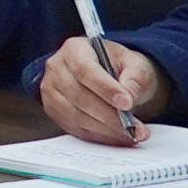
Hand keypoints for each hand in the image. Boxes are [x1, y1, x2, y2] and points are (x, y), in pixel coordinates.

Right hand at [38, 35, 166, 142]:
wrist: (112, 77)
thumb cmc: (123, 68)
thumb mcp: (136, 65)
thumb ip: (135, 79)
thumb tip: (129, 99)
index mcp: (74, 49)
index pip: (85, 70)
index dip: (105, 89)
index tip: (127, 104)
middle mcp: (56, 68)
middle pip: (79, 96)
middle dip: (110, 116)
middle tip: (135, 128)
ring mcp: (52, 91)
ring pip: (76, 116)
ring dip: (106, 129)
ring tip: (132, 134)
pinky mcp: (54, 112)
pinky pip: (76, 129)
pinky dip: (100, 136)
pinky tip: (118, 137)